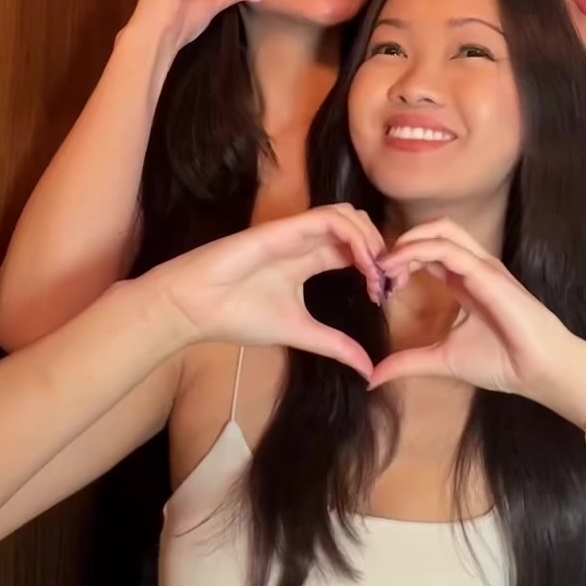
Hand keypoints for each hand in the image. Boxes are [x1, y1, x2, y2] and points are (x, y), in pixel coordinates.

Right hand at [152, 204, 385, 376]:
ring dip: (371, 239)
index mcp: (308, 261)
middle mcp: (306, 242)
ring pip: (349, 215)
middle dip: (381, 249)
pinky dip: (354, 235)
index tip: (385, 296)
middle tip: (388, 281)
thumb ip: (335, 346)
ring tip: (376, 272)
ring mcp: (297, 232)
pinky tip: (362, 263)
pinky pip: (330, 218)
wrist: (196, 307)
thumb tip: (368, 371)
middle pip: (358, 227)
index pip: (354, 251)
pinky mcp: (286, 228)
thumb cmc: (238, 316)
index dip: (377, 266)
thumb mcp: (300, 332)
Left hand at [368, 219, 579, 405]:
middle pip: (434, 230)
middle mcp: (473, 268)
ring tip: (385, 265)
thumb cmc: (503, 362)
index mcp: (465, 282)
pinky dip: (417, 251)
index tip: (378, 284)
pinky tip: (397, 270)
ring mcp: (482, 266)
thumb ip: (409, 362)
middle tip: (377, 269)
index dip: (400, 259)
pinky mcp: (487, 273)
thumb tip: (374, 376)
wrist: (538, 372)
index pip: (429, 252)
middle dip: (401, 242)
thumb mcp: (443, 360)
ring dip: (407, 242)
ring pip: (441, 230)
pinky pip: (448, 249)